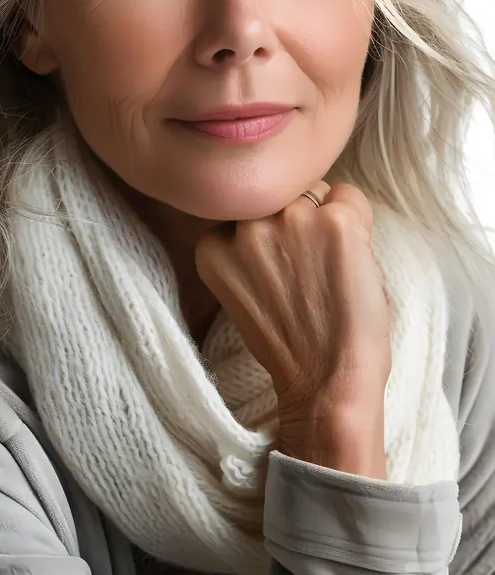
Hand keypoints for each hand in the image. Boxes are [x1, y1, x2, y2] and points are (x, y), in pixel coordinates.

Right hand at [194, 182, 392, 476]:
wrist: (327, 382)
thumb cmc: (291, 344)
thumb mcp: (242, 288)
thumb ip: (245, 247)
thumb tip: (278, 209)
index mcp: (214, 245)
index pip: (245, 206)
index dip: (269, 234)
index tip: (280, 267)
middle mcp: (247, 225)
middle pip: (279, 193)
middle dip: (297, 220)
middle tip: (310, 271)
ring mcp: (293, 220)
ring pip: (315, 191)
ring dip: (329, 221)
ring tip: (332, 272)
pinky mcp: (336, 223)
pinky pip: (350, 197)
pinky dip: (360, 225)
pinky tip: (353, 265)